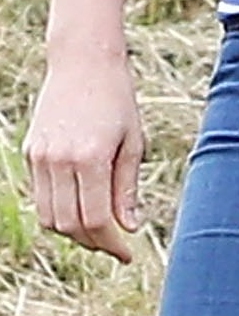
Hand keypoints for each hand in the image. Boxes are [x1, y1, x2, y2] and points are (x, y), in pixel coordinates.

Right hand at [25, 50, 143, 261]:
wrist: (83, 61)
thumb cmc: (117, 100)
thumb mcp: (132, 142)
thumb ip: (126, 188)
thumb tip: (128, 228)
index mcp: (89, 158)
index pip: (95, 221)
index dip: (111, 244)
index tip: (127, 254)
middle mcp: (58, 160)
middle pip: (69, 225)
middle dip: (93, 242)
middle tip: (115, 245)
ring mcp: (40, 156)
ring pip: (49, 216)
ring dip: (73, 231)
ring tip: (98, 229)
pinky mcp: (30, 151)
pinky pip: (40, 197)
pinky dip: (58, 211)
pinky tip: (80, 208)